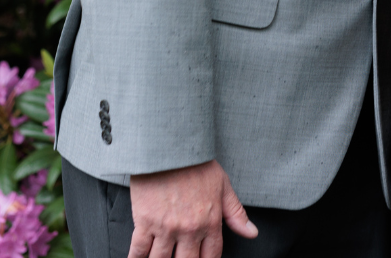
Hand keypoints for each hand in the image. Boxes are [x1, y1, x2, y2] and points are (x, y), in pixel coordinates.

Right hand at [128, 159, 257, 257]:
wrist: (169, 144)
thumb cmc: (195, 161)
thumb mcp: (222, 184)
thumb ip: (236, 213)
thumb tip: (252, 233)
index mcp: (209, 222)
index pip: (211, 257)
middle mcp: (189, 229)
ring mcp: (166, 227)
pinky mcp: (144, 221)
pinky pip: (139, 250)